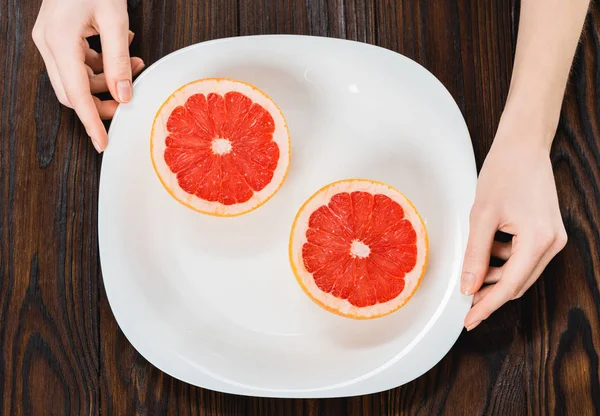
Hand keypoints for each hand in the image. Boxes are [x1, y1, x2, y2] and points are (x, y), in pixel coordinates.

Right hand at [32, 0, 143, 152]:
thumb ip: (119, 59)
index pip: (77, 95)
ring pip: (76, 79)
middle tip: (129, 101)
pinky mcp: (56, 36)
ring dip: (106, 82)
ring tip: (135, 66)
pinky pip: (77, 64)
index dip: (91, 122)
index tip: (103, 143)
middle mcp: (48, 44)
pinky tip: (122, 55)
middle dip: (102, 102)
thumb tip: (124, 95)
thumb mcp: (114, 19)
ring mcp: (49, 40)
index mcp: (59, 41)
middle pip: (74, 92)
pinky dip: (100, 67)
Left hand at [460, 116, 567, 330]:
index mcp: (538, 240)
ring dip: (496, 274)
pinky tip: (489, 244)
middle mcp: (552, 243)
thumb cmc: (503, 173)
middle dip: (490, 292)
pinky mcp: (548, 232)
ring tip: (475, 259)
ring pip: (521, 272)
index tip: (469, 320)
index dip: (487, 305)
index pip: (510, 285)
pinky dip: (504, 259)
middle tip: (464, 298)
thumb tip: (468, 286)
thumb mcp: (482, 216)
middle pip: (518, 283)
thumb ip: (475, 255)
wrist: (523, 146)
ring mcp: (553, 238)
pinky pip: (524, 257)